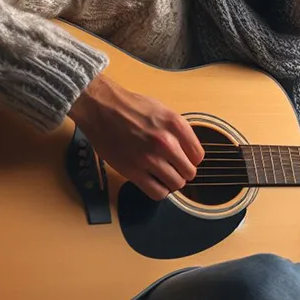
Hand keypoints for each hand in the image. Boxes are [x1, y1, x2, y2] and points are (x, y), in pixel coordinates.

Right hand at [69, 74, 204, 200]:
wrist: (100, 107)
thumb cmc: (130, 107)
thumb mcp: (164, 111)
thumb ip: (179, 132)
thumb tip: (189, 151)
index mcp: (176, 125)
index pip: (198, 156)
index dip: (191, 160)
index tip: (183, 159)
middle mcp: (166, 143)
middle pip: (189, 172)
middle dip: (182, 172)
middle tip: (172, 168)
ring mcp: (149, 158)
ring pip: (176, 184)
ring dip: (171, 182)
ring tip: (162, 175)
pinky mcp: (133, 171)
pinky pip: (157, 192)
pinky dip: (159, 191)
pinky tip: (153, 182)